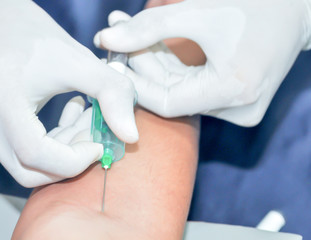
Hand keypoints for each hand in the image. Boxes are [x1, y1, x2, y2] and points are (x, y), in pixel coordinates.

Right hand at [0, 0, 137, 186]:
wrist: (5, 24)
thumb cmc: (35, 37)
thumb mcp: (78, 61)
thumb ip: (110, 93)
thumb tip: (131, 135)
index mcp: (5, 107)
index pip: (36, 156)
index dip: (74, 159)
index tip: (99, 144)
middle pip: (32, 170)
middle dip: (72, 157)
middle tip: (95, 129)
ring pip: (33, 162)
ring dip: (68, 146)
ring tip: (88, 114)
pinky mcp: (5, 126)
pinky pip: (31, 147)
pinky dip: (58, 138)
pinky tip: (74, 109)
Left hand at [94, 0, 310, 125]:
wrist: (296, 10)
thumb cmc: (254, 5)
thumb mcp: (197, 10)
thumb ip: (148, 27)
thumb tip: (106, 39)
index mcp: (234, 90)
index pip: (167, 103)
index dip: (136, 84)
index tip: (114, 62)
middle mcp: (239, 109)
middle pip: (173, 97)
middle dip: (144, 67)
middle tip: (120, 39)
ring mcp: (240, 110)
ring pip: (182, 93)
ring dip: (157, 66)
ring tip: (134, 35)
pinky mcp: (238, 103)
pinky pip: (196, 90)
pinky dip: (175, 70)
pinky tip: (157, 47)